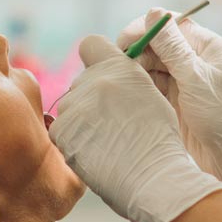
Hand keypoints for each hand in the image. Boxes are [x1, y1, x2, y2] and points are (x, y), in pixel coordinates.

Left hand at [51, 35, 221, 221]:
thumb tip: (109, 78)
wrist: (152, 177)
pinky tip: (96, 152)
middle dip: (92, 97)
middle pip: (81, 82)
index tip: (104, 76)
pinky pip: (62, 129)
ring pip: (71, 107)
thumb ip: (126, 79)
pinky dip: (74, 140)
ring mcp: (74, 107)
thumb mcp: (151, 94)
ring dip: (82, 120)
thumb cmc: (159, 139)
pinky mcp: (61, 132)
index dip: (96, 58)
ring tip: (107, 142)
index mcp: (118, 66)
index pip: (91, 44)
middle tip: (113, 122)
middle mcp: (92, 80)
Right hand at [118, 10, 221, 203]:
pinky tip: (126, 93)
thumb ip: (173, 48)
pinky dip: (138, 87)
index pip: (170, 25)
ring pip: (150, 67)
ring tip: (119, 81)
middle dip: (136, 52)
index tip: (123, 41)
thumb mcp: (197, 78)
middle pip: (157, 45)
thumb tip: (153, 12)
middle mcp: (194, 60)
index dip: (145, 29)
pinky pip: (150, 87)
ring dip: (134, 71)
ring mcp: (183, 82)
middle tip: (116, 67)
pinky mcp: (174, 102)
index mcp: (206, 47)